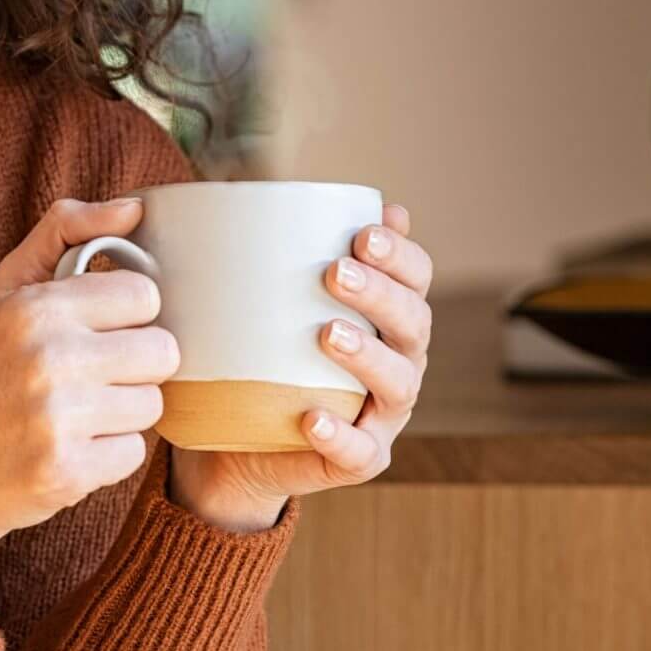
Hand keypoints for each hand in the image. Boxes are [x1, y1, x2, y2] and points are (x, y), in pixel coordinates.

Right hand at [0, 196, 180, 561]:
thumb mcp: (6, 290)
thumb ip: (66, 232)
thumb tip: (135, 207)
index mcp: (36, 307)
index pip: (144, 295)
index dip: (127, 317)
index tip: (97, 332)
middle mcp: (48, 357)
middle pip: (161, 351)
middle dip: (134, 367)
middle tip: (91, 378)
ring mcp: (58, 418)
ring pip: (153, 405)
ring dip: (123, 414)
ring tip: (76, 415)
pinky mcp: (68, 471)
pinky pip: (135, 454)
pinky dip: (108, 457)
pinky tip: (69, 449)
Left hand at [167, 202, 433, 531]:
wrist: (234, 443)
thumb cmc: (256, 356)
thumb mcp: (260, 302)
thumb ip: (270, 253)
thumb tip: (252, 190)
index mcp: (386, 317)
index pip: (415, 278)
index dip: (401, 255)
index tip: (363, 232)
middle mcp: (398, 362)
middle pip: (413, 324)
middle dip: (381, 294)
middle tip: (335, 272)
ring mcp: (382, 415)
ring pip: (398, 384)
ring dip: (367, 356)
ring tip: (327, 334)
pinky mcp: (358, 460)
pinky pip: (359, 451)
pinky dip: (340, 434)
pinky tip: (313, 417)